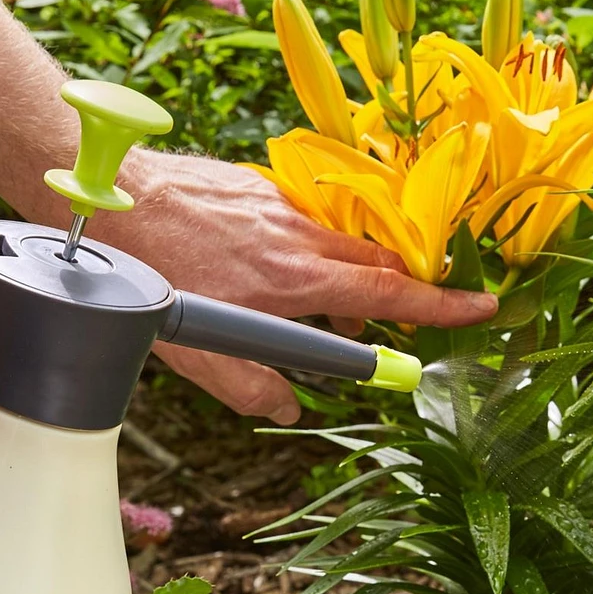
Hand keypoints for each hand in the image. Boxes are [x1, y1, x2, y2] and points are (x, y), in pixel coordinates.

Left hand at [104, 151, 497, 424]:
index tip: (479, 309)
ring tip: (306, 308)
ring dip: (337, 277)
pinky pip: (298, 220)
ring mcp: (277, 203)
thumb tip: (287, 408)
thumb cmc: (155, 278)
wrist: (114, 201)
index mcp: (295, 279)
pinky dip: (301, 249)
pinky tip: (261, 266)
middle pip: (371, 263)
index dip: (438, 306)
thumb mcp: (199, 355)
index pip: (387, 293)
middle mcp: (297, 234)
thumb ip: (252, 388)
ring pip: (334, 242)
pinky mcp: (255, 185)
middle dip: (387, 295)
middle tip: (369, 326)